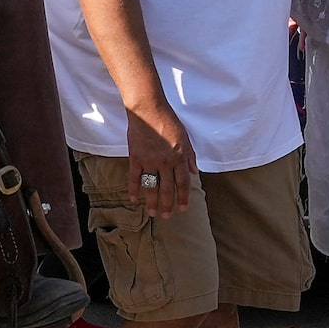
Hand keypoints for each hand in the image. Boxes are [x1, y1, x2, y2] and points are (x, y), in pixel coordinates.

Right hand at [123, 100, 195, 218]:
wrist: (148, 111)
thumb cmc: (168, 121)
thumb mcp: (185, 137)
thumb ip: (190, 156)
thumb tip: (195, 172)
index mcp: (179, 157)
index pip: (183, 183)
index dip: (183, 197)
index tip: (183, 209)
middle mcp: (166, 162)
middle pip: (168, 189)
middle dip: (168, 205)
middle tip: (167, 216)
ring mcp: (150, 161)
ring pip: (152, 187)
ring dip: (152, 202)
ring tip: (153, 213)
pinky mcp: (136, 158)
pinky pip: (134, 178)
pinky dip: (134, 190)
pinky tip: (134, 199)